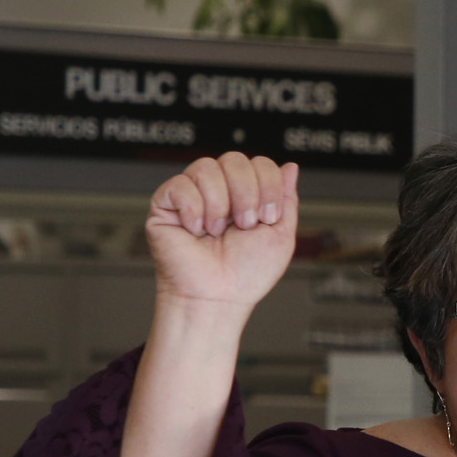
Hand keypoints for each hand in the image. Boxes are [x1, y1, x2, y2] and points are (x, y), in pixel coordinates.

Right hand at [147, 152, 299, 310]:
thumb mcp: (281, 234)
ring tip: (217, 232)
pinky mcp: (165, 204)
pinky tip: (195, 231)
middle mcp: (219, 190)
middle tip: (244, 225)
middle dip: (246, 193)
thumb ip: (286, 198)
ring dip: (220, 205)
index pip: (259, 162)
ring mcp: (192, 195)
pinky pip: (179, 184)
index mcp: (246, 194)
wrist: (218, 297)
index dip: (268, 185)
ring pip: (206, 167)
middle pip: (234, 159)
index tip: (268, 218)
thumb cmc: (246, 274)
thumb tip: (290, 166)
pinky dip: (193, 210)